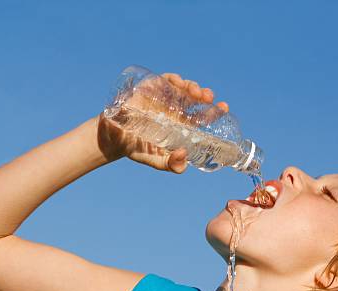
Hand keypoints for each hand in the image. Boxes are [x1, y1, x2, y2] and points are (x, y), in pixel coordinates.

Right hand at [96, 73, 229, 173]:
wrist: (113, 138)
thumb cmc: (137, 149)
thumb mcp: (156, 160)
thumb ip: (171, 164)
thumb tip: (183, 156)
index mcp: (180, 125)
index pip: (202, 116)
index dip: (214, 111)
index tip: (224, 107)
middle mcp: (174, 109)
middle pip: (195, 99)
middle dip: (204, 96)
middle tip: (209, 99)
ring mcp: (162, 98)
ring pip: (182, 87)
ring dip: (192, 86)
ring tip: (196, 92)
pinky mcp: (149, 89)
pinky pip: (164, 80)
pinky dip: (173, 79)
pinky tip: (179, 83)